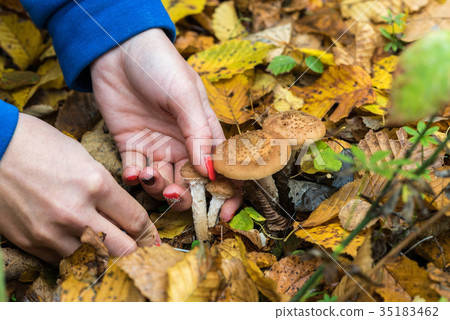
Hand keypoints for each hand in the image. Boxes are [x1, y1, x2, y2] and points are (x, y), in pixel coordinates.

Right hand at [0, 114, 160, 263]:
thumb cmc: (38, 145)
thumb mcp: (83, 158)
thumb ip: (105, 189)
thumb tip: (122, 213)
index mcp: (95, 184)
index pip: (136, 221)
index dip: (149, 232)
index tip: (152, 238)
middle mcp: (76, 212)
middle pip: (123, 249)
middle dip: (134, 247)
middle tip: (136, 244)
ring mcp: (52, 231)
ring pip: (94, 259)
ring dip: (103, 252)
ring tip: (104, 242)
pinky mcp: (32, 242)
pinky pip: (65, 259)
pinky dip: (75, 253)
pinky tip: (76, 241)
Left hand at [91, 28, 240, 218]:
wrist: (119, 49)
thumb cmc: (160, 66)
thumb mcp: (185, 95)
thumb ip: (198, 134)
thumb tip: (209, 172)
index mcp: (204, 134)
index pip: (224, 170)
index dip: (228, 194)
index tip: (224, 213)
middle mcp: (183, 146)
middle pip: (191, 185)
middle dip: (185, 196)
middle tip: (174, 192)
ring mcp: (157, 148)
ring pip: (163, 183)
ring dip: (158, 187)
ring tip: (149, 174)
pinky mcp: (132, 146)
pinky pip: (135, 172)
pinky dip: (135, 178)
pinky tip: (133, 171)